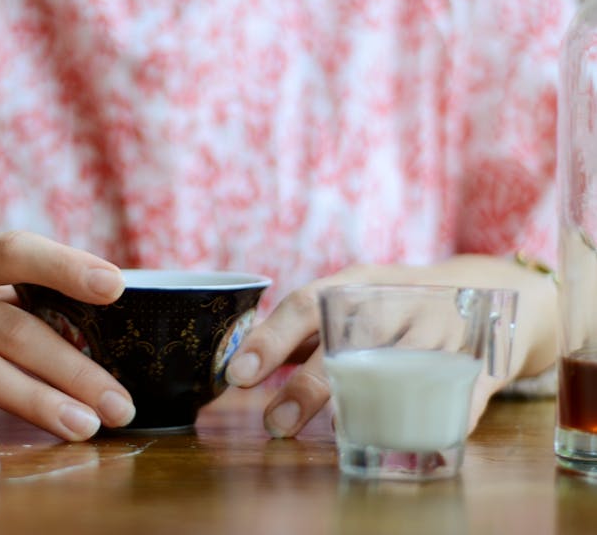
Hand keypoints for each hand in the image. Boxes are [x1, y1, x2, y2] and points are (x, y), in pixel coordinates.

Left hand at [224, 255, 557, 437]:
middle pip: (351, 338)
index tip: (238, 375)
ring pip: (405, 362)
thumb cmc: (395, 304)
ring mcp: (441, 324)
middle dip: (311, 384)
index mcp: (356, 283)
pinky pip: (461, 387)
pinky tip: (416, 439)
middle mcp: (397, 297)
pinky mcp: (479, 354)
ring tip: (339, 434)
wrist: (483, 286)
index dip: (271, 339)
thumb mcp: (350, 303)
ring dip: (371, 401)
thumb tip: (242, 366)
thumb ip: (303, 333)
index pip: (305, 304)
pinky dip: (441, 414)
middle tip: (276, 422)